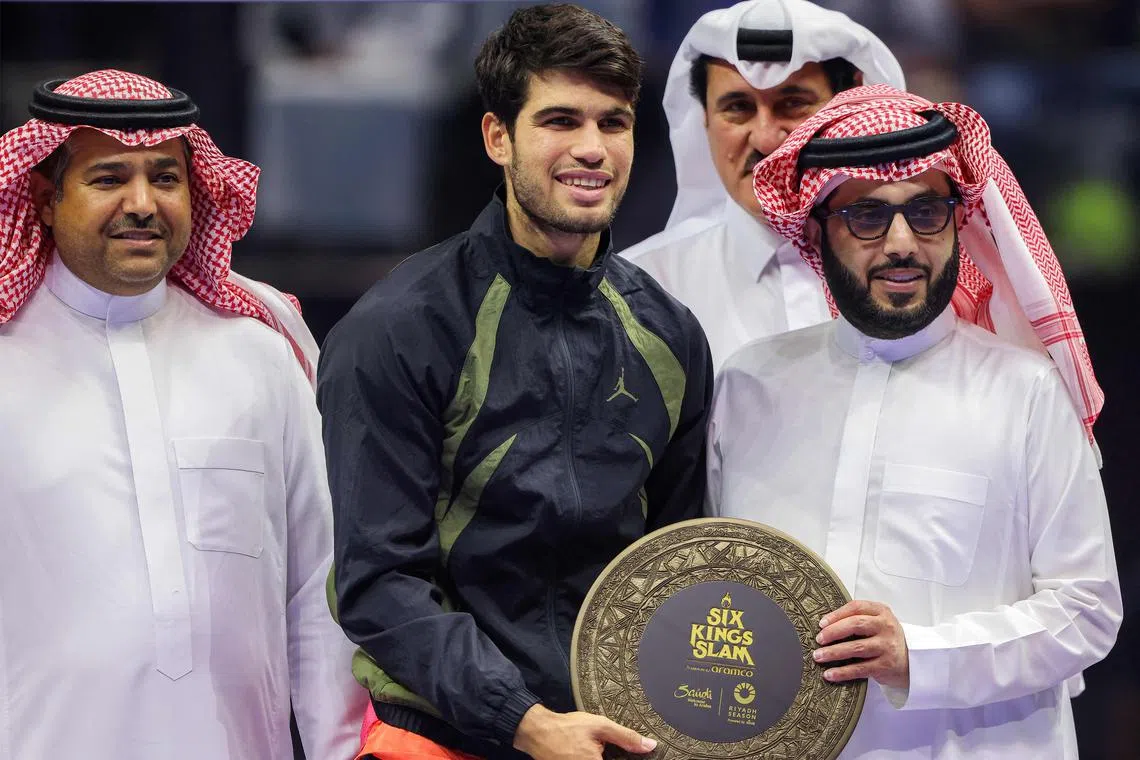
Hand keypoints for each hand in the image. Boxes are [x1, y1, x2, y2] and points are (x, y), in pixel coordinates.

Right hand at [513, 703, 656, 759]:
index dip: (627, 757)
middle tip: (598, 746)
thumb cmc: (568, 728)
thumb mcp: (599, 726)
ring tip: (589, 746)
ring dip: (600, 755)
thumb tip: (650, 746)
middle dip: (611, 755)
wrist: (538, 732)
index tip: (621, 750)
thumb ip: (626, 737)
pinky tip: (585, 752)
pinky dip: (590, 757)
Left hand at [812, 600, 908, 688]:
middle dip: (833, 632)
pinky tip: (829, 674)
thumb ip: (858, 618)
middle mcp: (886, 627)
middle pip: (855, 625)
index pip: (856, 608)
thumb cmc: (886, 638)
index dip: (836, 614)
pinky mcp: (885, 666)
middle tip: (819, 639)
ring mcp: (887, 646)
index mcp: (882, 611)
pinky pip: (860, 669)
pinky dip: (842, 672)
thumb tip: (824, 626)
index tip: (821, 623)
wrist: (911, 660)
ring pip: (856, 648)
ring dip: (833, 653)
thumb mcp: (877, 622)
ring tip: (818, 656)